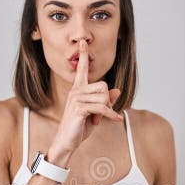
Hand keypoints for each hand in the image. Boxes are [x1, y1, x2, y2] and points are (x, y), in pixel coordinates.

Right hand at [51, 39, 122, 155]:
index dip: (83, 55)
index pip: (82, 69)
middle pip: (103, 86)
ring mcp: (76, 99)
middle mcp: (76, 91)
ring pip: (104, 96)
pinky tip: (115, 120)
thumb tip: (117, 90)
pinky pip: (102, 107)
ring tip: (98, 119)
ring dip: (107, 110)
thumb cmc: (78, 127)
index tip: (82, 42)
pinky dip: (111, 115)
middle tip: (103, 113)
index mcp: (78, 89)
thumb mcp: (95, 113)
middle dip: (108, 101)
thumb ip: (105, 101)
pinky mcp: (79, 108)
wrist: (67, 142)